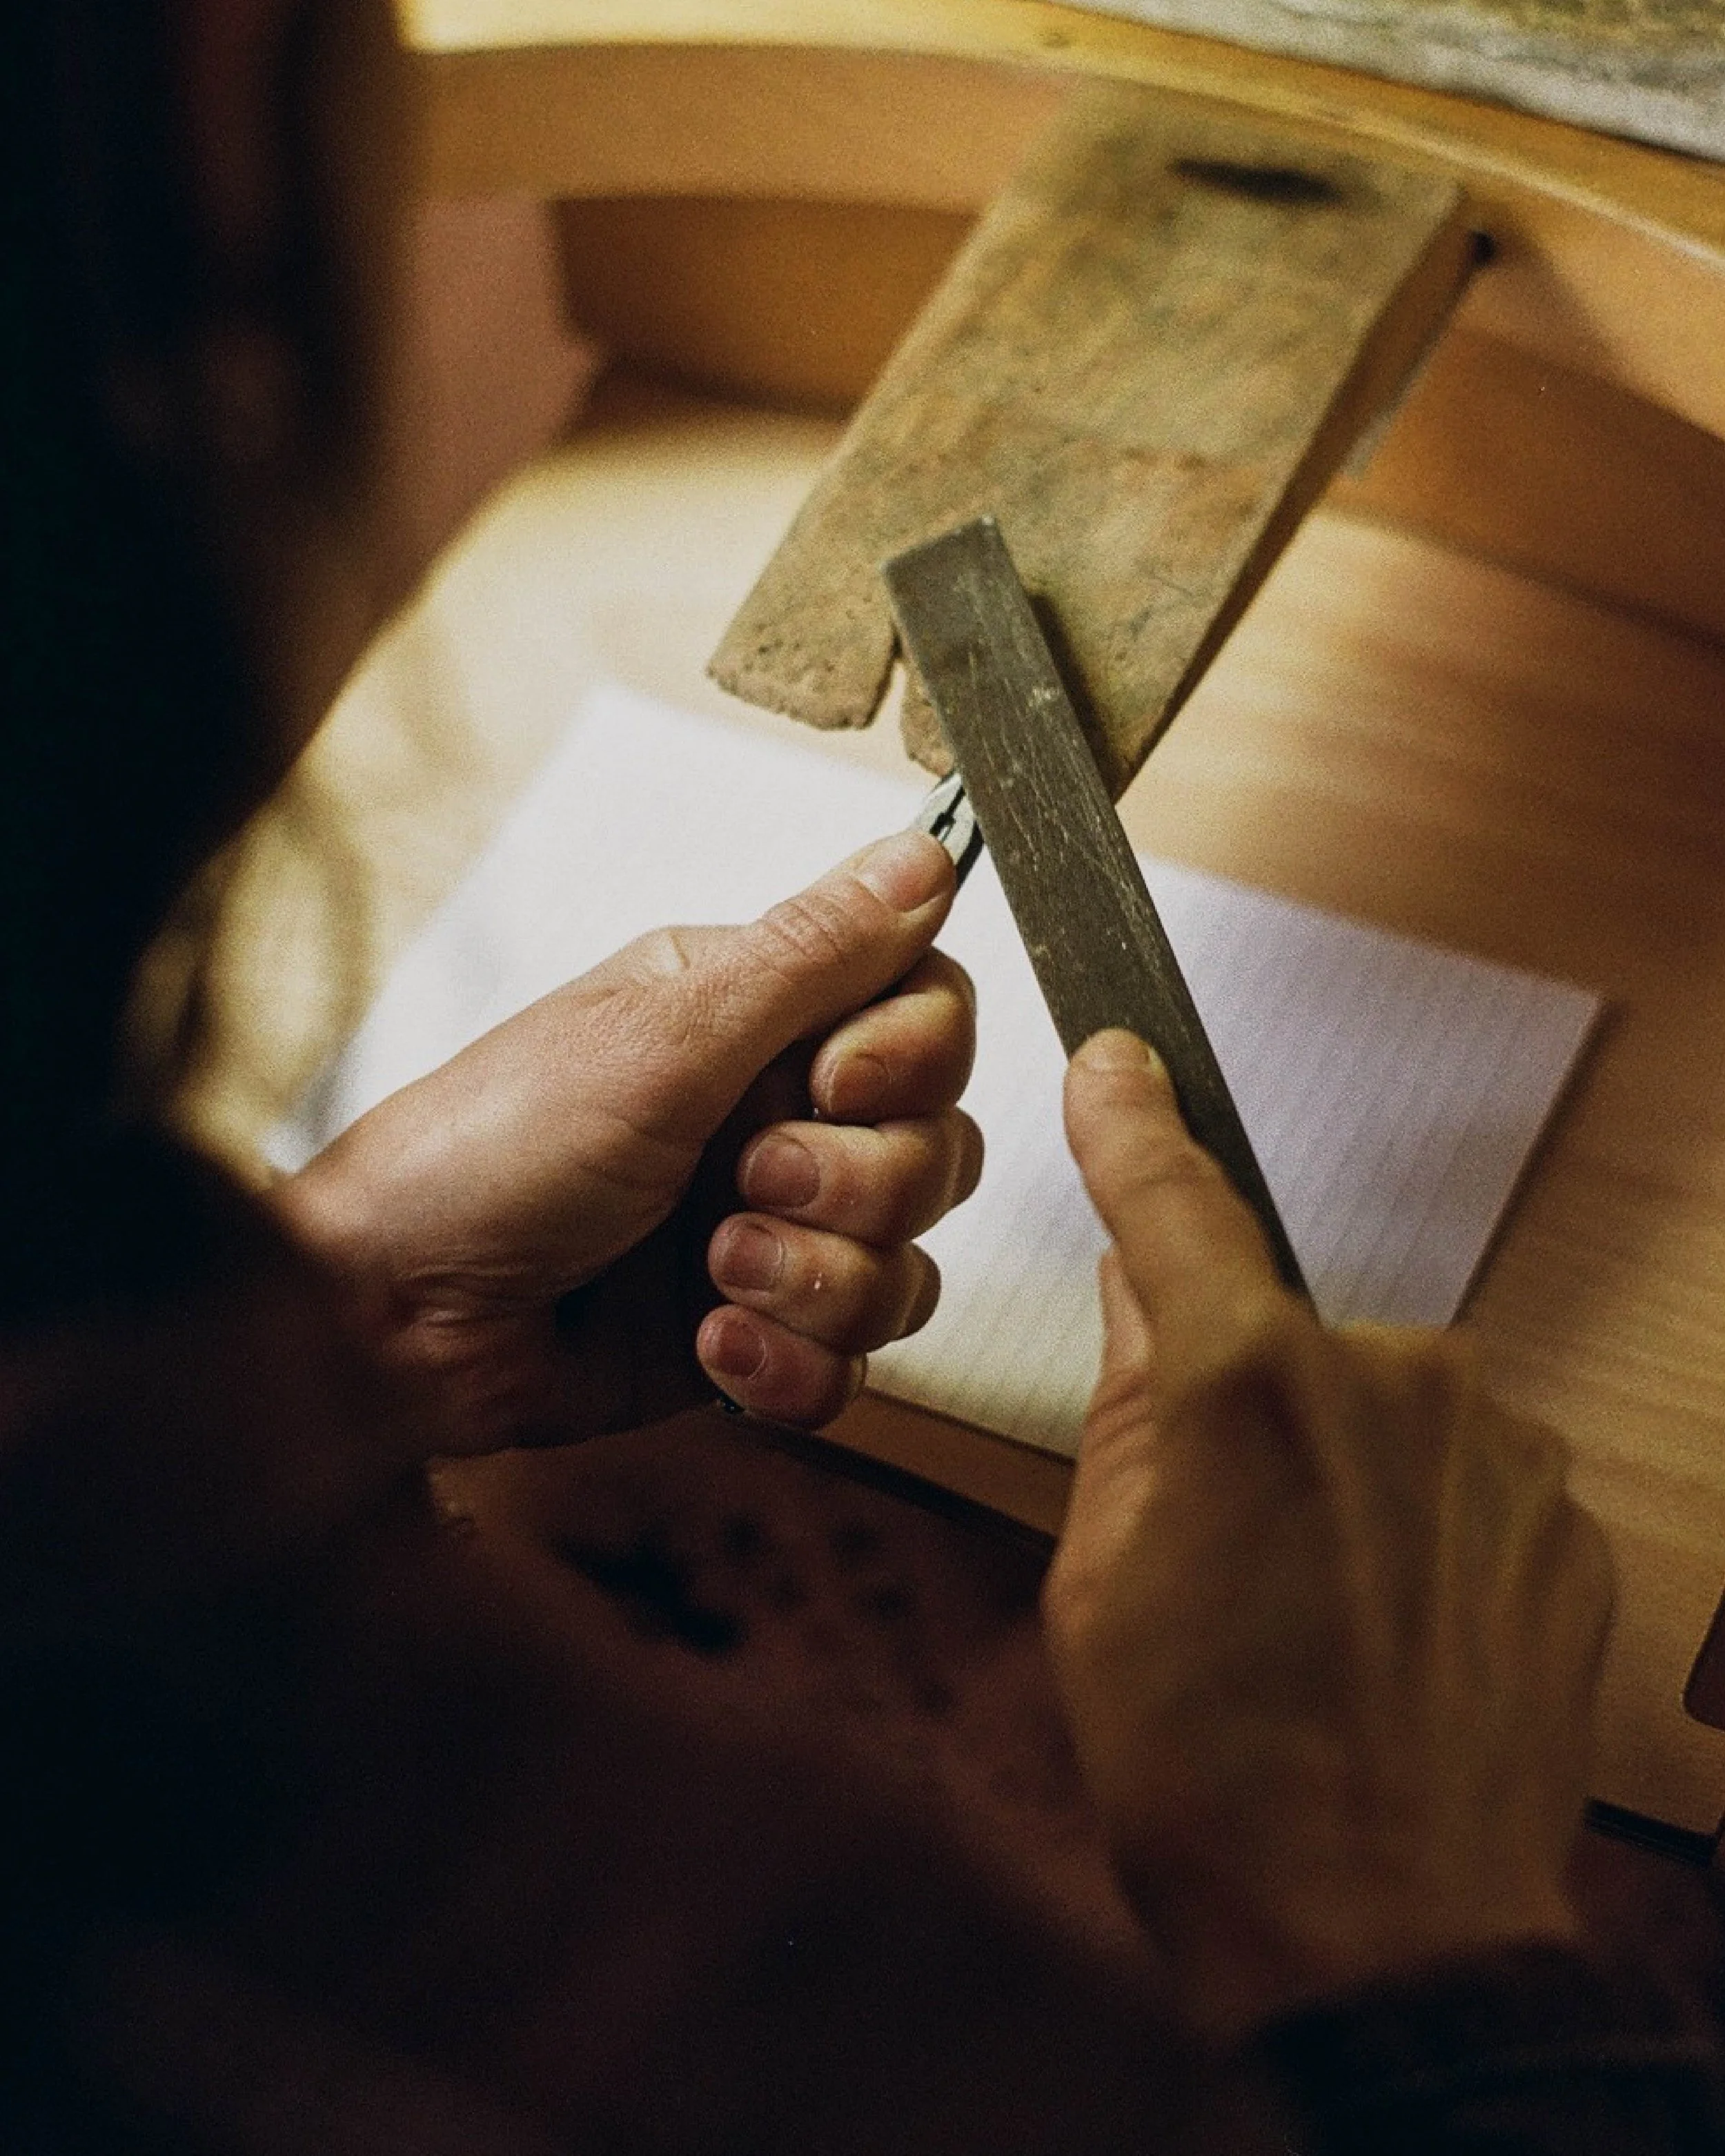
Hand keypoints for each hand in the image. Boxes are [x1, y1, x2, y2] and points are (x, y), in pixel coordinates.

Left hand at [276, 832, 980, 1450]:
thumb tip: (926, 853)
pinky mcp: (750, 1333)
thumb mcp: (661, 1036)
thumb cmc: (488, 1151)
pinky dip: (790, 1365)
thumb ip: (810, 953)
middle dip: (859, 1184)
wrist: (390, 1320)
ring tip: (713, 1276)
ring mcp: (767, 1232)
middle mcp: (772, 1117)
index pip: (926, 1013)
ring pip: (906, 1266)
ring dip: (820, 1281)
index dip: (911, 1057)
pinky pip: (849, 1367)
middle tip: (748, 1181)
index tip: (836, 1083)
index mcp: (753, 1016)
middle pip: (936, 1148)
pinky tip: (709, 1347)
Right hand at [1046, 1030, 1613, 2046]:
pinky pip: (1459, 1479)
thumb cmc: (1206, 1772)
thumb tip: (1149, 1295)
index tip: (1119, 1060)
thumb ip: (1132, 1407)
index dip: (1134, 1124)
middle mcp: (1389, 1377)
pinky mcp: (1564, 1520)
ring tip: (1307, 1620)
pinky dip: (1415, 1530)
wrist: (1383, 1938)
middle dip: (1237, 1403)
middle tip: (1211, 1548)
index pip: (1174, 1202)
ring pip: (1376, 1409)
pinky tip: (1386, 1638)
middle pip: (1279, 1334)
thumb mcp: (1095, 1578)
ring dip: (1334, 1473)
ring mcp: (1495, 1448)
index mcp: (1245, 1380)